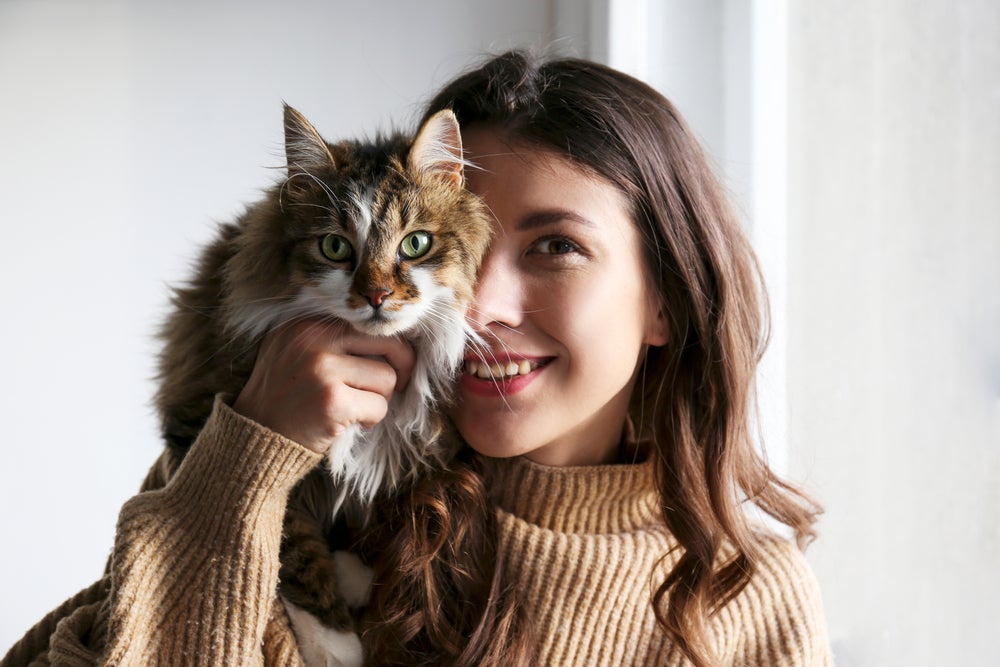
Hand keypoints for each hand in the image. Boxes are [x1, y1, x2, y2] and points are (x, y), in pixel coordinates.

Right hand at [232, 319, 414, 453]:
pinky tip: (349, 423)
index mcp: (306, 324)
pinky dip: (371, 419)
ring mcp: (323, 369)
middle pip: (387, 343)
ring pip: (387, 379)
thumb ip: (330, 339)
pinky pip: (379, 407)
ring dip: (380, 399)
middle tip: (400, 383)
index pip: (367, 324)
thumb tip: (388, 337)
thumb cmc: (283, 398)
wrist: (253, 437)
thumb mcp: (293, 352)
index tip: (392, 362)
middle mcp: (314, 339)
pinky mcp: (332, 401)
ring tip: (356, 408)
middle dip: (402, 366)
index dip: (389, 345)